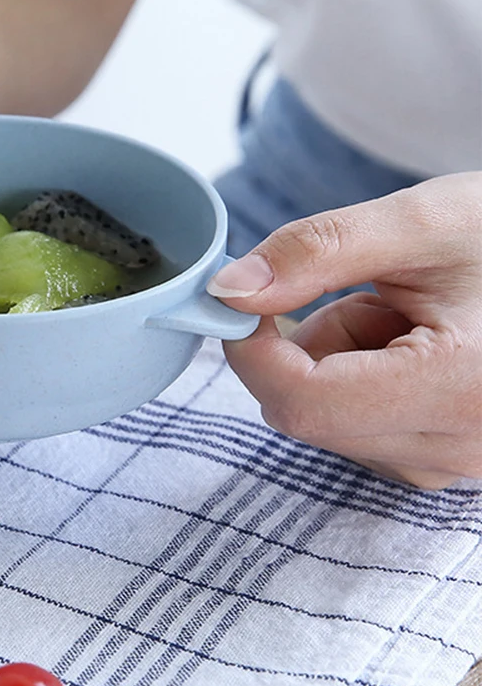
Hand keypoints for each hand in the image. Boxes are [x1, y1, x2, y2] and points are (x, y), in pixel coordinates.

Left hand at [207, 173, 481, 488]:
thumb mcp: (418, 222)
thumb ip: (315, 254)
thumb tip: (227, 291)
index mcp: (463, 386)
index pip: (303, 400)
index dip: (251, 349)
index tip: (242, 299)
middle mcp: (463, 445)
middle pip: (307, 413)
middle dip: (307, 346)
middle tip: (371, 292)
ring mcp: (456, 463)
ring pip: (327, 420)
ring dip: (337, 359)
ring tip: (408, 314)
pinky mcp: (447, 460)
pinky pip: (359, 427)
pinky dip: (360, 379)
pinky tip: (416, 343)